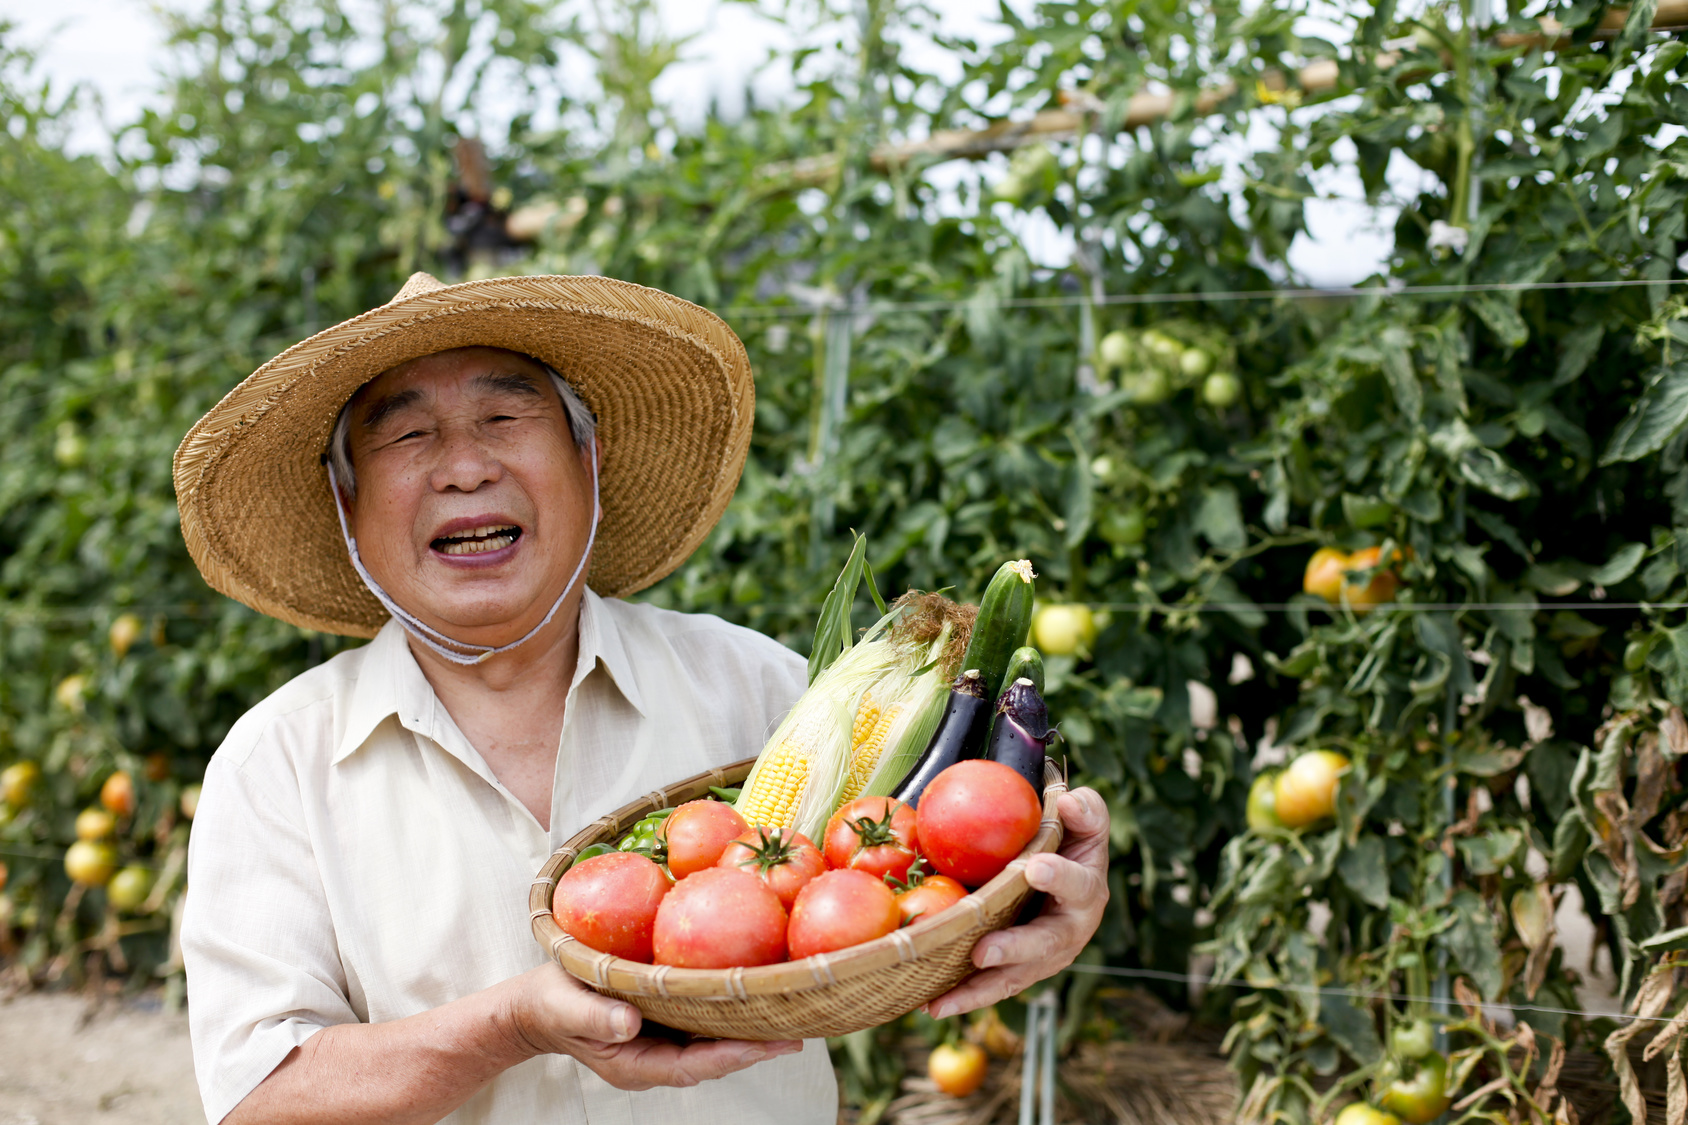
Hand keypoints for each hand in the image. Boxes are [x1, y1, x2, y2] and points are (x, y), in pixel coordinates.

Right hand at [505, 964, 802, 1089]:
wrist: (537, 1004)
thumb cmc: (551, 1002)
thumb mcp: (566, 1007)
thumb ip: (595, 1018)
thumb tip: (631, 1023)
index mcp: (637, 1064)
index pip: (695, 1066)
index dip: (733, 1056)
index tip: (769, 1044)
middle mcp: (659, 1057)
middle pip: (716, 1057)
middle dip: (756, 1045)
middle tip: (800, 1030)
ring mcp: (663, 1041)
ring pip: (715, 1040)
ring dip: (751, 1026)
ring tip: (792, 1009)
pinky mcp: (665, 1019)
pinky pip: (705, 1018)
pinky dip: (730, 1006)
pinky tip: (755, 987)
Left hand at [924, 786, 1109, 1019]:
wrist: (1063, 874)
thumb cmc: (1070, 843)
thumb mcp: (1084, 821)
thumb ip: (1085, 810)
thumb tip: (1069, 802)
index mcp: (1086, 890)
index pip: (1077, 884)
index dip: (1059, 877)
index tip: (1035, 868)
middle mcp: (1069, 931)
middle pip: (1044, 945)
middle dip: (1013, 950)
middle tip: (983, 952)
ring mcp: (1043, 958)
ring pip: (1014, 978)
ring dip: (979, 989)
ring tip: (944, 999)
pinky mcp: (1018, 971)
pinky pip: (991, 987)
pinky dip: (963, 998)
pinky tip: (930, 1004)